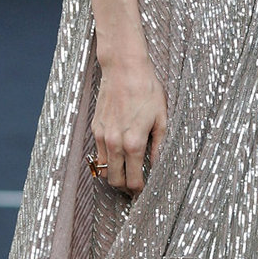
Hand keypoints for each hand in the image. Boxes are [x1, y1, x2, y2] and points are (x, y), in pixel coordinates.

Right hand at [93, 53, 167, 193]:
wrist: (124, 69)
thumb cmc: (146, 90)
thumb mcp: (162, 118)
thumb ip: (159, 145)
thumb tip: (158, 163)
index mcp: (134, 143)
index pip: (133, 180)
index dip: (139, 189)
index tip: (143, 190)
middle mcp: (115, 143)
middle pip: (115, 181)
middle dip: (125, 187)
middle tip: (135, 184)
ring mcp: (102, 136)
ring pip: (103, 169)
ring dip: (114, 174)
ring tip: (126, 171)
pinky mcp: (95, 128)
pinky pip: (98, 153)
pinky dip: (106, 158)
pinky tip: (118, 153)